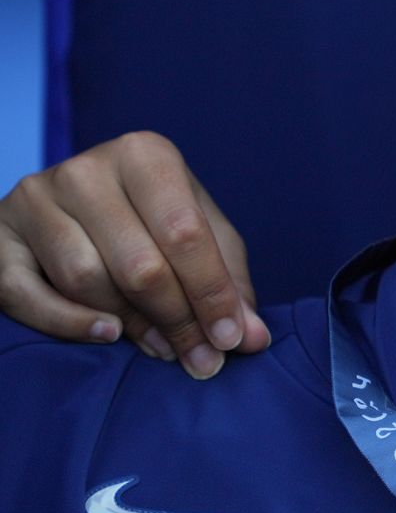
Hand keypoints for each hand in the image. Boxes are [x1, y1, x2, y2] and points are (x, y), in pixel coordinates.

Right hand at [0, 132, 266, 375]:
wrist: (72, 207)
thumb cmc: (151, 221)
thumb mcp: (200, 236)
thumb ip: (228, 282)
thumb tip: (252, 338)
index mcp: (145, 155)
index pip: (186, 233)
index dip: (212, 294)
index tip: (231, 340)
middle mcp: (86, 169)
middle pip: (139, 263)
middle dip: (177, 319)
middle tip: (198, 358)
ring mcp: (34, 198)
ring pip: (85, 278)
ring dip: (130, 323)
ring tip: (159, 346)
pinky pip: (26, 292)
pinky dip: (67, 323)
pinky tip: (107, 335)